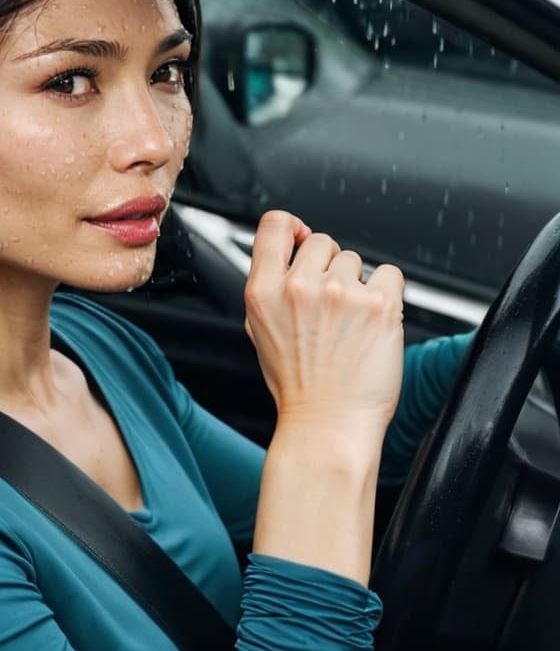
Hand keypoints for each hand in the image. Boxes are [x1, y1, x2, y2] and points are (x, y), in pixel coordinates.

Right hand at [244, 210, 404, 445]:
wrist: (328, 425)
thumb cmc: (298, 385)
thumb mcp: (260, 330)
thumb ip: (271, 286)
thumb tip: (291, 247)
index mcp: (263, 292)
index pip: (274, 225)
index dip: (293, 227)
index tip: (303, 237)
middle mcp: (299, 288)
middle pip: (321, 241)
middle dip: (329, 267)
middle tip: (330, 306)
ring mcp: (340, 294)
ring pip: (355, 259)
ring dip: (357, 284)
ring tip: (349, 323)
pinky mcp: (378, 305)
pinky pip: (389, 273)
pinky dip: (386, 292)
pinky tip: (372, 321)